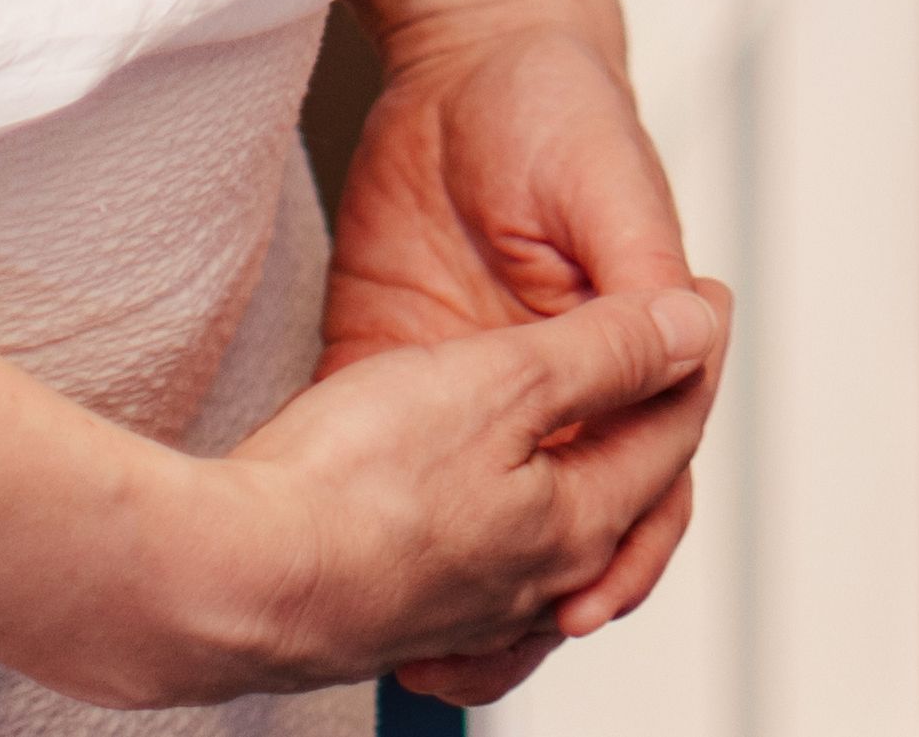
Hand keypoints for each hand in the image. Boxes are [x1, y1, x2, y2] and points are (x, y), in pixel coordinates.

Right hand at [139, 276, 723, 705]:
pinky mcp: (385, 620)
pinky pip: (472, 588)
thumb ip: (606, 355)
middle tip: (658, 370)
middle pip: (617, 498)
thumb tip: (694, 332)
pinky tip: (473, 535)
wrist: (218, 582)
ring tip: (585, 456)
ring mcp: (456, 615)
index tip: (701, 297)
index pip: (667, 436)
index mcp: (575, 525)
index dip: (686, 352)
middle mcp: (528, 587)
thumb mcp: (502, 382)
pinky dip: (497, 552)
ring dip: (573, 498)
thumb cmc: (347, 486)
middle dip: (643, 429)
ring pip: (548, 551)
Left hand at [321, 9, 696, 698]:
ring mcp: (481, 384)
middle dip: (557, 588)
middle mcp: (560, 377)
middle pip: (577, 510)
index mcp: (626, 338)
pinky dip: (395, 530)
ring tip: (444, 657)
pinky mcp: (401, 373)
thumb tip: (696, 333)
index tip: (594, 593)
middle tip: (515, 646)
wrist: (460, 61)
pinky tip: (366, 589)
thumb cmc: (552, 101)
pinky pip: (406, 468)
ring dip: (482, 589)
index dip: (630, 534)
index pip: (646, 458)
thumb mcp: (601, 176)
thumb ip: (641, 264)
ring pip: (495, 513)